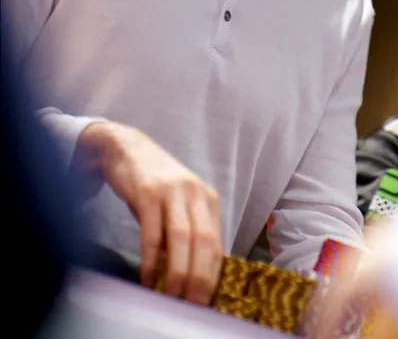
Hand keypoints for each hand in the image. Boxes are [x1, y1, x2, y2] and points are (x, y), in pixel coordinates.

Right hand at [77, 122, 222, 303]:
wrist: (126, 147)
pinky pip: (153, 232)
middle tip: (191, 304)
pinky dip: (152, 259)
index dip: (212, 274)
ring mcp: (172, 190)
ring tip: (171, 296)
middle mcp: (195, 192)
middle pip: (203, 241)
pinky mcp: (148, 192)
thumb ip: (187, 230)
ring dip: (178, 272)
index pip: (217, 243)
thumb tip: (191, 273)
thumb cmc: (153, 183)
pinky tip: (148, 277)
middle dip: (199, 278)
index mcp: (207, 197)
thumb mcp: (178, 203)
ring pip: (182, 238)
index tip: (206, 300)